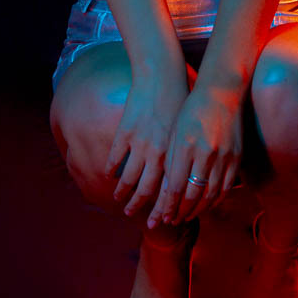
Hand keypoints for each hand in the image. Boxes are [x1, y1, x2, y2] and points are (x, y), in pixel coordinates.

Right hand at [103, 60, 197, 216]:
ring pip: (127, 178)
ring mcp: (139, 143)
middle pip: (146, 190)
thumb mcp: (188, 130)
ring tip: (118, 200)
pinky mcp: (125, 132)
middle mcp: (158, 153)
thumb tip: (188, 178)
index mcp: (176, 153)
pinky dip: (111, 170)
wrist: (162, 75)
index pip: (168, 192)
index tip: (159, 222)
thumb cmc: (182, 101)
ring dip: (122, 193)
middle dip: (139, 207)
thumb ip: (185, 154)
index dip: (162, 209)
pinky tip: (109, 176)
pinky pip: (115, 158)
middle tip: (132, 216)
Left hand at [147, 84, 243, 228]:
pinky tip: (206, 205)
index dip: (169, 206)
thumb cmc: (192, 110)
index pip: (176, 187)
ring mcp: (225, 156)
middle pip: (194, 195)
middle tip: (172, 221)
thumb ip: (172, 162)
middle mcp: (207, 153)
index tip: (162, 217)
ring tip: (186, 216)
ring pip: (211, 195)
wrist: (222, 92)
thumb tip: (167, 192)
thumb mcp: (176, 132)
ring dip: (198, 210)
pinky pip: (226, 187)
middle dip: (181, 212)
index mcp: (187, 145)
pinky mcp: (237, 157)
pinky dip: (215, 200)